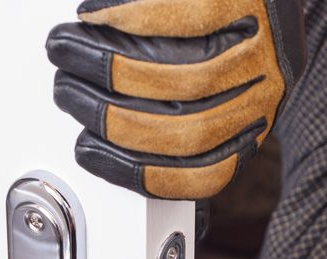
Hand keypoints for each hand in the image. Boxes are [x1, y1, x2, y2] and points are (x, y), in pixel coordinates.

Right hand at [46, 0, 304, 199]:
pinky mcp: (237, 0)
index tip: (90, 150)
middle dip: (109, 118)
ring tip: (69, 51)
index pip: (201, 174)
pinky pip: (182, 15)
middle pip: (182, 130)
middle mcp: (259, 92)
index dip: (136, 171)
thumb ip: (184, 126)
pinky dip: (131, 18)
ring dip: (109, 67)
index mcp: (250, 124)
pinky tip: (96, 14)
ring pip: (178, 77)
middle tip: (66, 93)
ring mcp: (254, 46)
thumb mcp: (227, 92)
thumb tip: (123, 151)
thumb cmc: (244, 33)